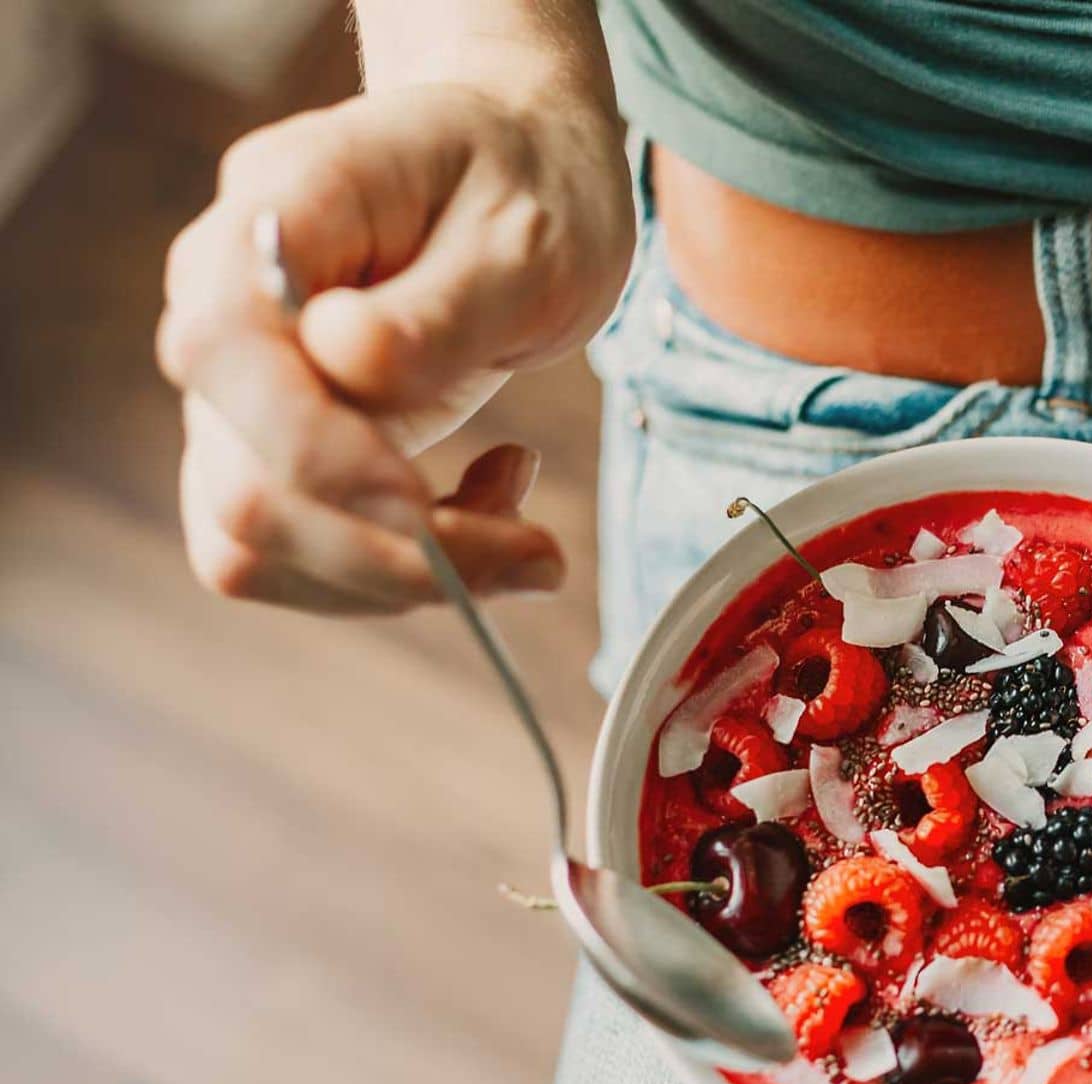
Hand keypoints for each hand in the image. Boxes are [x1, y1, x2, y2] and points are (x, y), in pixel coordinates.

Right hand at [157, 81, 632, 610]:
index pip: (224, 354)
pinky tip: (488, 508)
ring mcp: (239, 392)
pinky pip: (301, 559)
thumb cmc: (526, 188)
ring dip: (404, 576)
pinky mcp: (275, 453)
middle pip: (243, 488)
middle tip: (539, 555)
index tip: (431, 504)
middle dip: (393, 554)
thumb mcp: (525, 235)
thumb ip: (439, 307)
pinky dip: (400, 571)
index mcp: (272, 215)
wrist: (522, 171)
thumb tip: (341, 359)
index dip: (316, 453)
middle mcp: (223, 308)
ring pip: (259, 547)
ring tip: (526, 528)